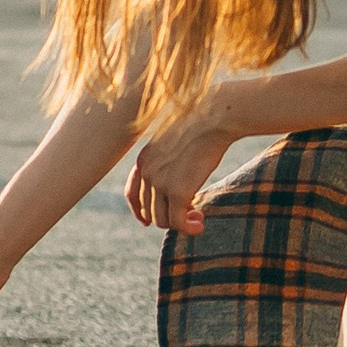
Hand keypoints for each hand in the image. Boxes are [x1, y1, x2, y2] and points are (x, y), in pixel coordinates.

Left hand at [128, 96, 235, 234]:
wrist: (214, 117)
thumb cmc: (203, 124)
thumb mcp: (176, 140)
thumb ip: (169, 159)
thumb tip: (179, 179)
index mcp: (144, 158)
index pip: (132, 193)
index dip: (139, 211)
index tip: (147, 221)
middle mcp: (147, 171)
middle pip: (150, 210)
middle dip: (169, 216)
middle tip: (192, 213)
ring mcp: (160, 182)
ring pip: (163, 220)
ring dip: (180, 224)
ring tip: (198, 219)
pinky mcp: (178, 191)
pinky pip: (178, 222)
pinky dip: (189, 229)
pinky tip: (201, 225)